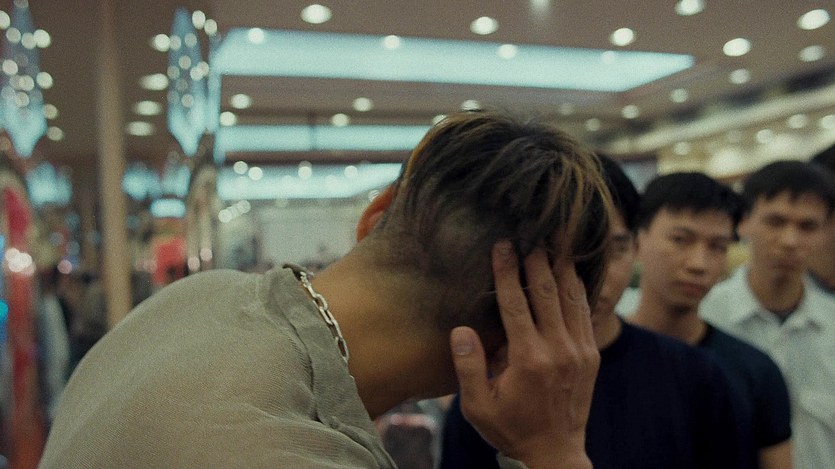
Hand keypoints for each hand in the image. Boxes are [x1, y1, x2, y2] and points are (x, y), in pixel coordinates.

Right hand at [450, 241, 598, 468]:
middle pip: (547, 291)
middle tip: (531, 232)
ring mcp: (579, 350)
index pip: (516, 302)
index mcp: (529, 358)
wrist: (554, 453)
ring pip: (571, 297)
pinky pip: (585, 313)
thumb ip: (469, 367)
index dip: (507, 270)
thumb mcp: (477, 406)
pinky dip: (579, 288)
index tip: (503, 245)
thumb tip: (461, 330)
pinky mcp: (591, 355)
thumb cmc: (510, 428)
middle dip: (537, 258)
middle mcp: (558, 349)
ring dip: (562, 267)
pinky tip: (572, 272)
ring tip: (556, 241)